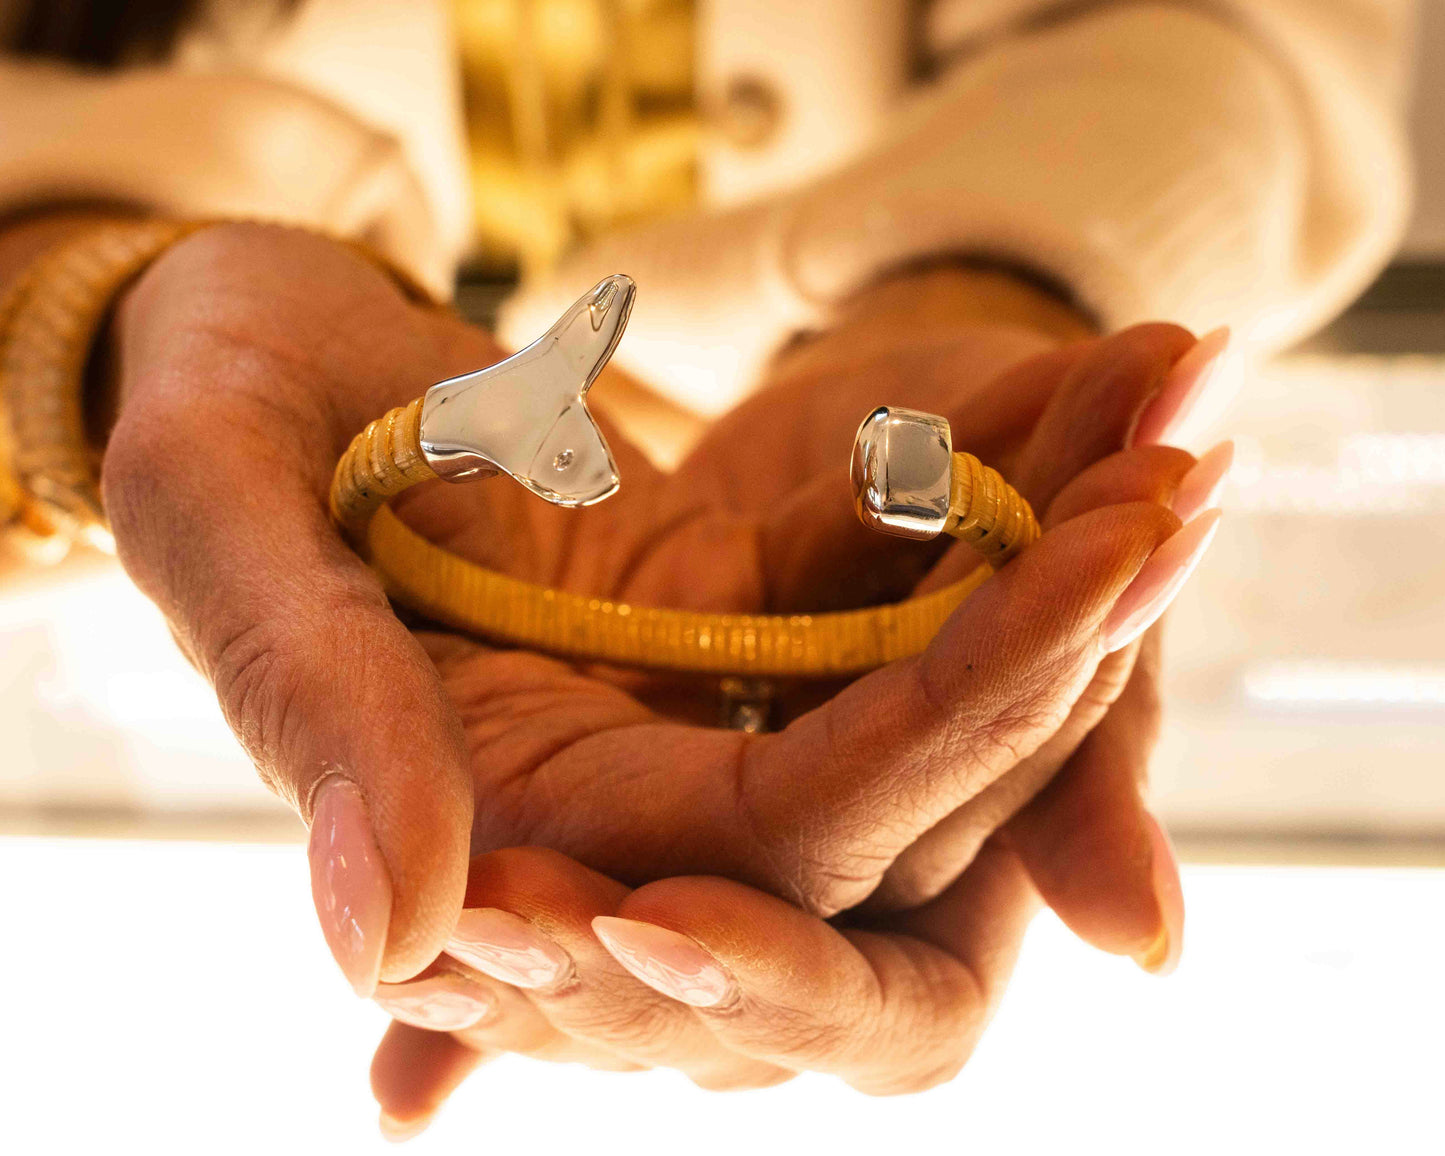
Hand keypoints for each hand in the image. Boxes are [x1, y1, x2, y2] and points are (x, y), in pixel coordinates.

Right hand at [103, 225, 1211, 994]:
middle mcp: (627, 784)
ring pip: (917, 678)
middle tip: (1175, 484)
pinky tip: (1111, 386)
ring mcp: (688, 691)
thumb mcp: (227, 516)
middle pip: (896, 784)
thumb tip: (395, 942)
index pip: (765, 842)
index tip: (1091, 580)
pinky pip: (888, 567)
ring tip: (1179, 424)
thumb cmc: (199, 395)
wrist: (241, 321)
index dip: (934, 737)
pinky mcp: (723, 597)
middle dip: (1052, 646)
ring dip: (1059, 558)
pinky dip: (995, 482)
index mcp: (506, 810)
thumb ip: (312, 711)